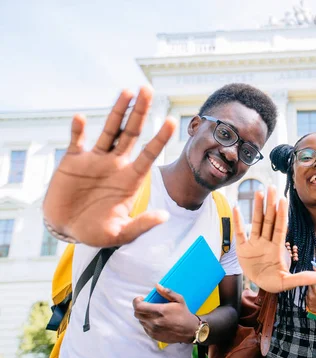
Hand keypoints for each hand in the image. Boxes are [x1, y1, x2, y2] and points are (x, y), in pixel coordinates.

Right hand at [43, 87, 175, 246]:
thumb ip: (141, 225)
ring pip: (109, 130)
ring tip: (127, 91)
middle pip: (131, 133)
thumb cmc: (96, 231)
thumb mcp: (120, 233)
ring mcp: (96, 160)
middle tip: (149, 89)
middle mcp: (116, 164)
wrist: (66, 228)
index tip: (172, 121)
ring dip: (118, 111)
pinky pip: (77, 141)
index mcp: (131, 179)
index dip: (160, 138)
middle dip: (140, 112)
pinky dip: (78, 130)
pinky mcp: (74, 161)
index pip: (149, 154)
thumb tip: (164, 217)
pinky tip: (81, 119)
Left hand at [133, 284, 197, 342]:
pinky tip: (155, 320)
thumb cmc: (184, 314)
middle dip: (139, 308)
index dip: (136, 301)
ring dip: (143, 315)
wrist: (190, 331)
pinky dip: (147, 323)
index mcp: (160, 311)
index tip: (141, 299)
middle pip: (137, 314)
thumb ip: (167, 292)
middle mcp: (154, 321)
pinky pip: (145, 328)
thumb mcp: (179, 300)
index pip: (139, 307)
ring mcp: (153, 330)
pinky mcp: (154, 336)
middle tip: (146, 305)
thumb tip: (157, 286)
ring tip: (152, 313)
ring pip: (140, 321)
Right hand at [233, 186, 315, 292]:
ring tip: (258, 192)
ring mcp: (254, 244)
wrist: (260, 287)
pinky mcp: (242, 249)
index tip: (283, 199)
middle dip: (270, 204)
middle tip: (272, 187)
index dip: (281, 214)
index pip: (280, 227)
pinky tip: (236, 208)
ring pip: (256, 223)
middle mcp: (266, 242)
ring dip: (257, 208)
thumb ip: (304, 278)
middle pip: (268, 220)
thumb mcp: (289, 282)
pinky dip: (237, 222)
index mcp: (277, 248)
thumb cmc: (275, 282)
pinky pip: (239, 233)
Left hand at [306, 275, 315, 321]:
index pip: (312, 278)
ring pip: (308, 292)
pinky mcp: (311, 308)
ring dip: (313, 291)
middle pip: (309, 285)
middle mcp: (312, 296)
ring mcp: (311, 303)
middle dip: (315, 284)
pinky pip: (308, 299)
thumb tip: (315, 268)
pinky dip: (313, 298)